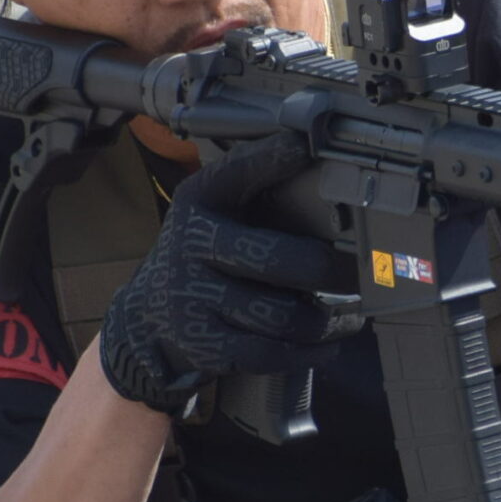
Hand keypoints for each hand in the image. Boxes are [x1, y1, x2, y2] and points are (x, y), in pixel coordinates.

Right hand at [98, 134, 360, 415]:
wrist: (146, 320)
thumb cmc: (203, 259)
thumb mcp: (215, 215)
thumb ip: (257, 190)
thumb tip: (322, 166)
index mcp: (199, 202)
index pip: (238, 173)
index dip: (273, 160)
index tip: (307, 147)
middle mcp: (192, 246)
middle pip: (275, 259)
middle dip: (327, 270)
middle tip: (355, 274)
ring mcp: (194, 299)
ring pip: (281, 315)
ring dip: (326, 320)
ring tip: (348, 315)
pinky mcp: (204, 345)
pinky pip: (270, 353)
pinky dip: (308, 352)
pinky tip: (327, 344)